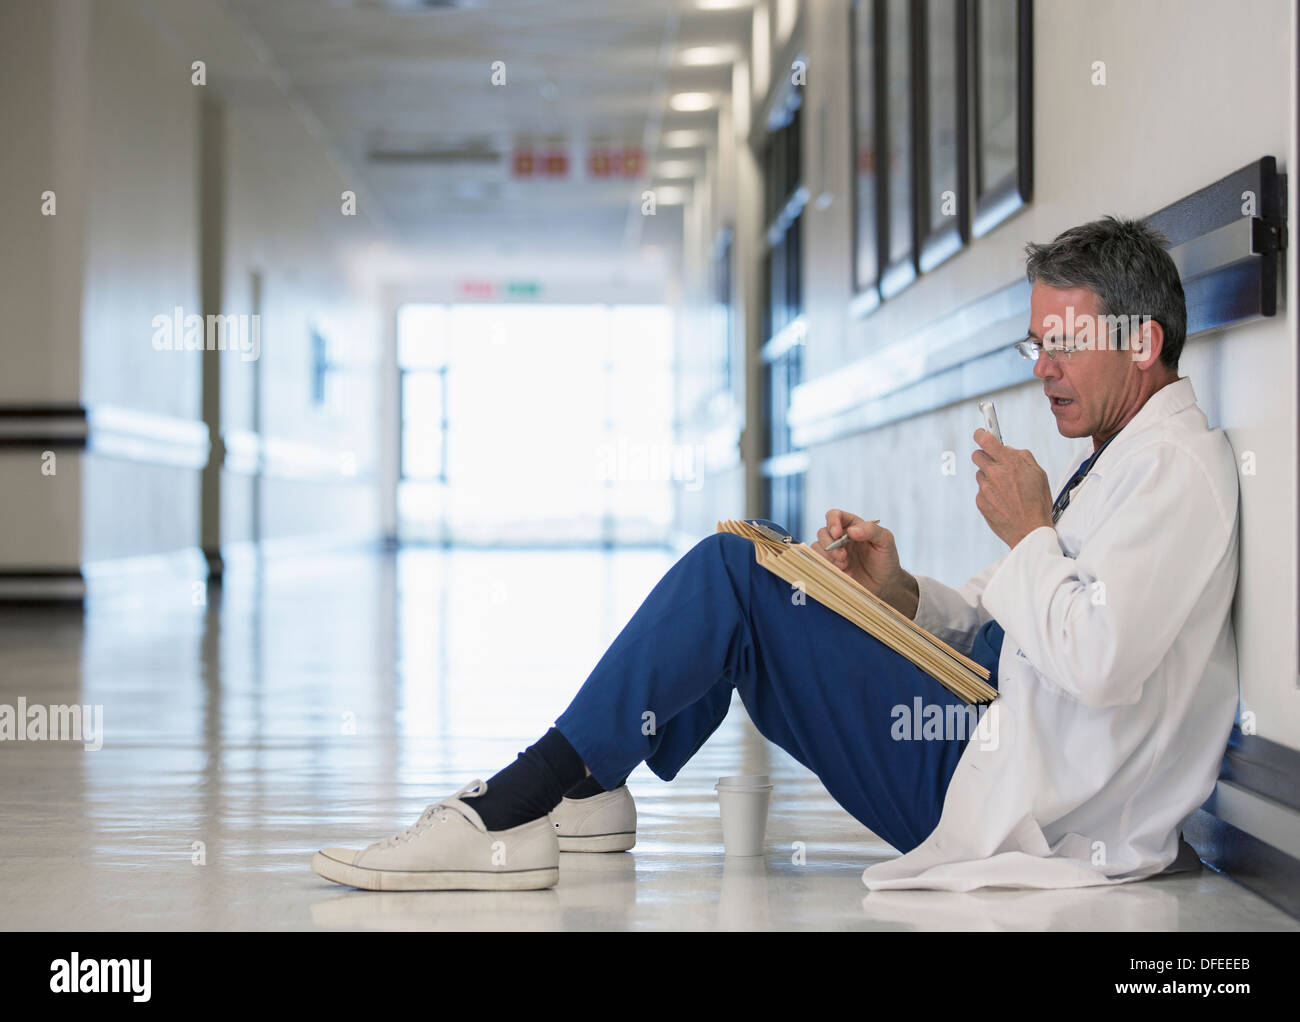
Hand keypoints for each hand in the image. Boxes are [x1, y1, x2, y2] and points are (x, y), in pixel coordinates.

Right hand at [811, 508, 918, 616]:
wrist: (885, 584)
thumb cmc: (886, 559)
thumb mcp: (885, 541)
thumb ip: (871, 530)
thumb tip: (851, 530)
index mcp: (852, 525)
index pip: (834, 515)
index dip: (832, 522)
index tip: (837, 534)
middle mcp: (840, 537)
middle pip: (822, 532)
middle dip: (830, 544)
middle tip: (844, 557)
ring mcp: (833, 552)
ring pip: (816, 547)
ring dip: (828, 557)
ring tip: (844, 566)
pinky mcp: (830, 566)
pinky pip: (817, 561)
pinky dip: (826, 565)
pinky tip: (841, 571)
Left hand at [971, 428, 1053, 547]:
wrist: (1030, 530)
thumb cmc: (1037, 502)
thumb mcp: (1038, 473)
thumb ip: (1022, 457)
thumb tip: (1008, 450)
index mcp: (1009, 463)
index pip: (986, 440)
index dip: (981, 434)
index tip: (980, 433)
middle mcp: (994, 473)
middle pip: (977, 455)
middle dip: (984, 456)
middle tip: (994, 462)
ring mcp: (985, 488)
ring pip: (980, 474)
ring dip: (989, 477)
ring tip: (1005, 489)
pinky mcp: (980, 501)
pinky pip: (981, 491)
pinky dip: (989, 493)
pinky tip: (1002, 501)